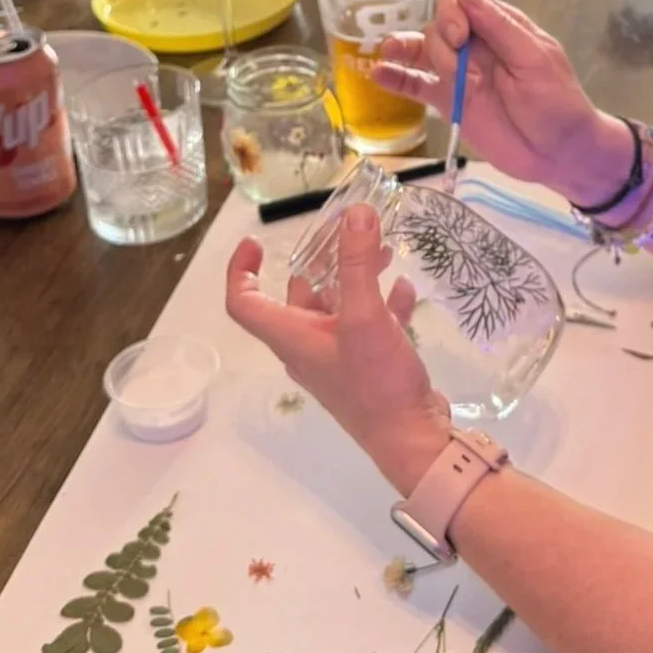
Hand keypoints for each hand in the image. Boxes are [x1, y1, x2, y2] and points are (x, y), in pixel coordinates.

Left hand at [226, 206, 452, 494]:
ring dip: (356, 275)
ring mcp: (338, 358)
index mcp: (291, 337)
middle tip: (346, 230)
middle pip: (298, 296)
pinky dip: (383, 302)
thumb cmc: (376, 383)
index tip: (256, 242)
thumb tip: (355, 213)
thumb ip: (358, 263)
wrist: (412, 439)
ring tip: (386, 251)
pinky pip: (368, 324)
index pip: (244, 302)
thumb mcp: (365, 316)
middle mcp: (307, 347)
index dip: (240, 269)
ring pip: (337, 306)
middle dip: (321, 259)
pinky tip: (405, 289)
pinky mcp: (367, 366)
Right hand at [374, 0, 632, 207]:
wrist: (559, 154)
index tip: (459, 37)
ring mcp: (459, 74)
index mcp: (500, 27)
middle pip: (438, 24)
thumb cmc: (558, 103)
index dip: (452, 11)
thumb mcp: (536, 60)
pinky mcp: (448, 103)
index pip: (463, 0)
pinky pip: (415, 86)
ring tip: (391, 56)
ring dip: (406, 50)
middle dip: (439, 41)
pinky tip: (377, 75)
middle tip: (458, 71)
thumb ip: (501, 28)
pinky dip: (395, 78)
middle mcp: (476, 45)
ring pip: (422, 50)